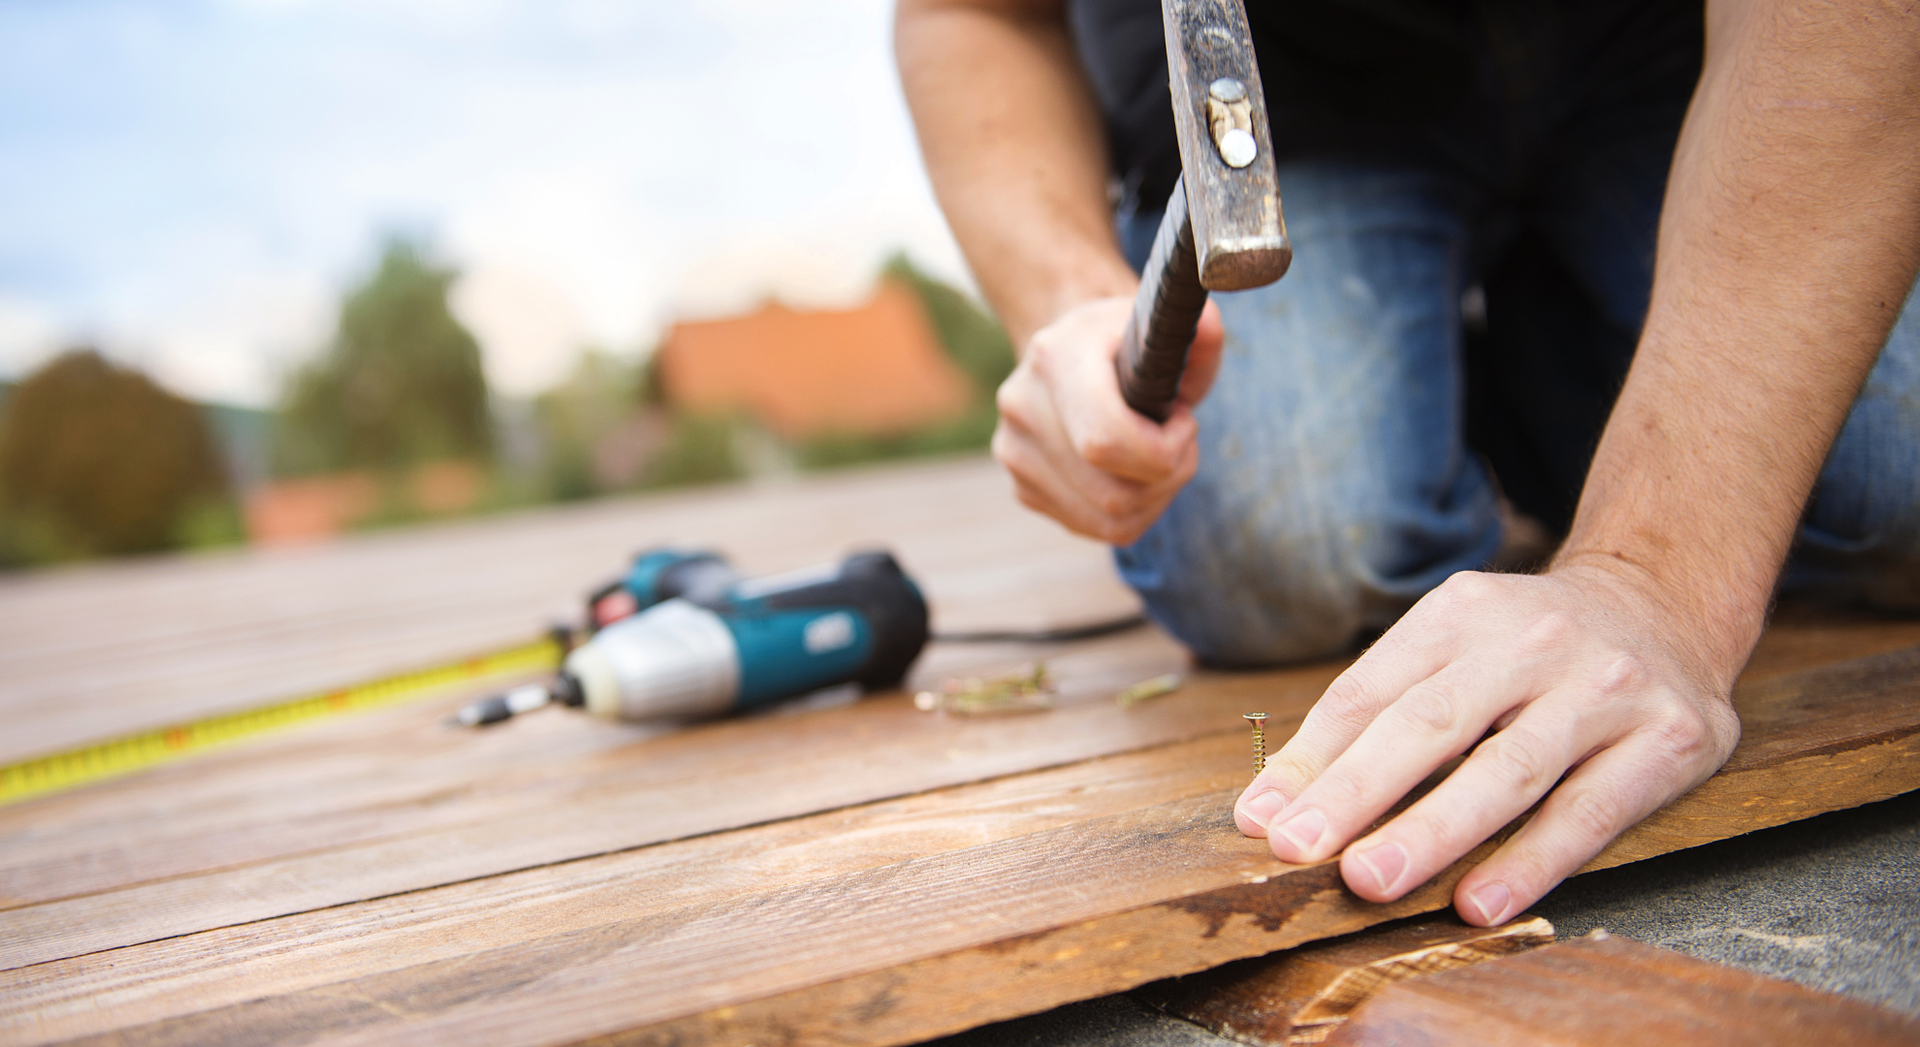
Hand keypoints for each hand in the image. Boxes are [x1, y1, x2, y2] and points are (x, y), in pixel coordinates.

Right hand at [992, 296, 1224, 544]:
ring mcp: (1015, 453)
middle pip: (1114, 494)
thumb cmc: (1127, 344)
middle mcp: (1023, 407)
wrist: (1072, 352)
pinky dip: (1134, 511)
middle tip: (1180, 442)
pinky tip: (1136, 473)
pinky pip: (1097, 528)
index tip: (1184, 421)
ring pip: (1110, 520)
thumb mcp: (1167, 329)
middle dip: (1168, 476)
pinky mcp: (1023, 488)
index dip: (1162, 450)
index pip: (1104, 441)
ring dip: (1156, 496)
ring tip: (1160, 455)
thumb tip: (1210, 326)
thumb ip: (1198, 333)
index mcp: (1055, 357)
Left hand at [1232, 563, 1742, 924]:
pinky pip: (1589, 812)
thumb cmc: (1526, 650)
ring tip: (1372, 880)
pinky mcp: (1667, 739)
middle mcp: (1531, 641)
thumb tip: (1268, 810)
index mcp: (1461, 613)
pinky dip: (1531, 861)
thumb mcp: (1448, 650)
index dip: (1312, 760)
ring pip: (1507, 770)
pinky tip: (1480, 901)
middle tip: (1300, 850)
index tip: (1263, 823)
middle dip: (1359, 791)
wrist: (1664, 604)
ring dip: (1433, 831)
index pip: (1371, 691)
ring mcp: (1603, 687)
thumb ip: (1366, 721)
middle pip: (1431, 723)